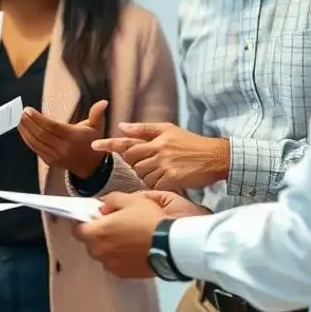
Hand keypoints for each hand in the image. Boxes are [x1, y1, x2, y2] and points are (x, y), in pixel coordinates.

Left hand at [18, 100, 107, 177]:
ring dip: (26, 130)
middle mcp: (64, 148)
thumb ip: (97, 113)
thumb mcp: (97, 127)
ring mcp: (56, 156)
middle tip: (23, 113)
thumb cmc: (91, 143)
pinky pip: (35, 149)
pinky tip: (23, 130)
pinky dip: (27, 139)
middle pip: (42, 135)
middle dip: (30, 123)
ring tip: (20, 119)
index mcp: (74, 137)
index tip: (29, 110)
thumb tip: (103, 102)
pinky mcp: (50, 161)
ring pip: (36, 142)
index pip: (52, 127)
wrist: (91, 166)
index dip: (39, 119)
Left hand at [73, 190, 208, 277]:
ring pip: (103, 254)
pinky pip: (115, 264)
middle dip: (98, 234)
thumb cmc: (149, 219)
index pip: (77, 230)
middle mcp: (100, 252)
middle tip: (114, 225)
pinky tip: (133, 249)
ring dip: (109, 247)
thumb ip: (111, 201)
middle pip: (90, 243)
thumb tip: (103, 208)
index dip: (85, 222)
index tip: (95, 218)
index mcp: (97, 233)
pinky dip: (120, 257)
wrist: (172, 245)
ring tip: (126, 238)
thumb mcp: (131, 200)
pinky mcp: (125, 275)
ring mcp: (112, 266)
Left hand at [93, 123, 229, 190]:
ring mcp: (165, 166)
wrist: (215, 157)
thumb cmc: (192, 143)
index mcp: (157, 139)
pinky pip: (153, 185)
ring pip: (142, 174)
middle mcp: (159, 151)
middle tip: (151, 162)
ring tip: (162, 170)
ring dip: (147, 175)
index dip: (109, 144)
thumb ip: (144, 130)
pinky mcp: (172, 179)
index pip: (128, 142)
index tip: (94, 145)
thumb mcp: (169, 130)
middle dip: (136, 163)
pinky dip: (156, 184)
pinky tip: (167, 179)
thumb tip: (121, 127)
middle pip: (132, 161)